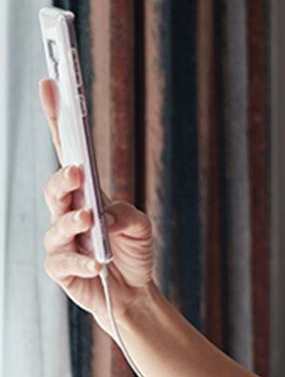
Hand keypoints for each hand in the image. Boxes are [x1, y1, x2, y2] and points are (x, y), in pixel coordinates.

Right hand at [39, 77, 155, 336]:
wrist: (133, 291)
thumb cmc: (132, 251)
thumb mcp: (140, 226)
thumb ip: (125, 214)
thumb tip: (103, 213)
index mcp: (88, 192)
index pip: (69, 151)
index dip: (58, 118)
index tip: (52, 85)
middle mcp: (69, 211)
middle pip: (56, 187)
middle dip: (63, 178)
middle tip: (79, 174)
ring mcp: (62, 240)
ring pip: (57, 224)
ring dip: (73, 221)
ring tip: (90, 220)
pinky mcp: (61, 269)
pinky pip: (63, 262)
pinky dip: (81, 262)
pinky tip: (96, 264)